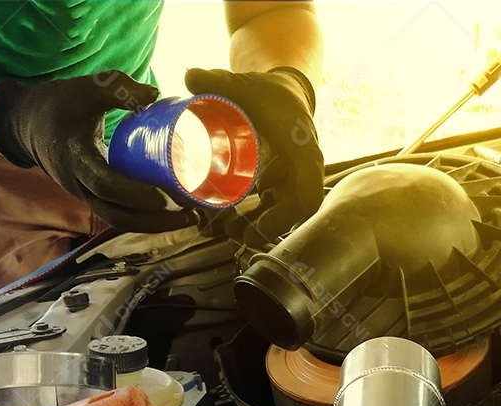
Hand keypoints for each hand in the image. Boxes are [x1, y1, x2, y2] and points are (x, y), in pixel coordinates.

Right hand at [0, 71, 196, 233]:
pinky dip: (143, 220)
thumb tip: (155, 94)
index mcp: (76, 158)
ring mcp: (83, 194)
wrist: (25, 123)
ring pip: (118, 220)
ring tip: (188, 219)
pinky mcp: (90, 197)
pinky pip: (117, 215)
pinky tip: (170, 217)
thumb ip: (118, 88)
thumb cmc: (58, 103)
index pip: (108, 186)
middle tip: (191, 214)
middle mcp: (78, 184)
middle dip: (156, 220)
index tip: (171, 198)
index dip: (139, 196)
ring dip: (154, 226)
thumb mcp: (85, 88)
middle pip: (117, 215)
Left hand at [185, 67, 324, 240]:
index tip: (267, 222)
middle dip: (272, 224)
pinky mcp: (285, 182)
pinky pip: (280, 206)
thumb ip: (217, 80)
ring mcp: (295, 176)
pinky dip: (263, 218)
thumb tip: (190, 76)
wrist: (284, 92)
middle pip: (298, 206)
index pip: (309, 185)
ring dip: (265, 226)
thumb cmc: (268, 92)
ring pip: (288, 210)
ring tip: (234, 235)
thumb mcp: (245, 84)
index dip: (293, 207)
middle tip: (240, 233)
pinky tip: (240, 226)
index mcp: (302, 146)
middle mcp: (304, 167)